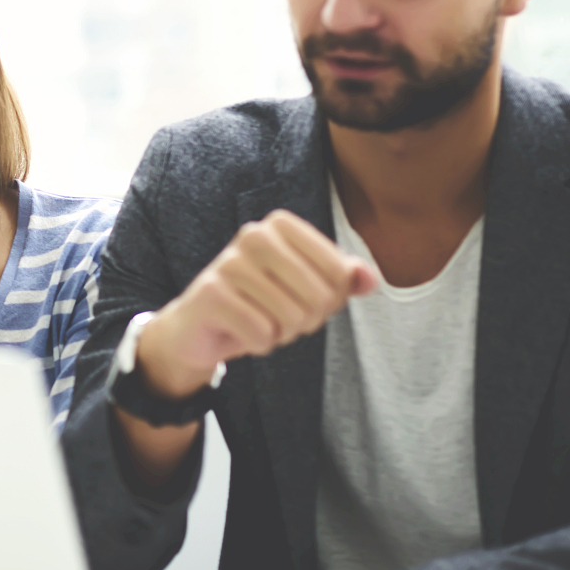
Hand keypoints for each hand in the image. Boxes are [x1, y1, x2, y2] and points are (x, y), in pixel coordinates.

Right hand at [136, 210, 377, 397]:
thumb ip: (343, 280)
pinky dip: (259, 343)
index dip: (332, 299)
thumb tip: (370, 279)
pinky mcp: (210, 293)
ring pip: (291, 317)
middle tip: (281, 317)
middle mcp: (254, 235)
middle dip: (307, 320)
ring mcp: (229, 262)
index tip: (304, 298)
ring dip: (281, 333)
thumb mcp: (306, 289)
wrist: (199, 327)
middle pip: (320, 297)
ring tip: (260, 322)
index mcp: (281, 226)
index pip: (340, 272)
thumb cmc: (258, 303)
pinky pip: (261, 332)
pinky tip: (241, 332)